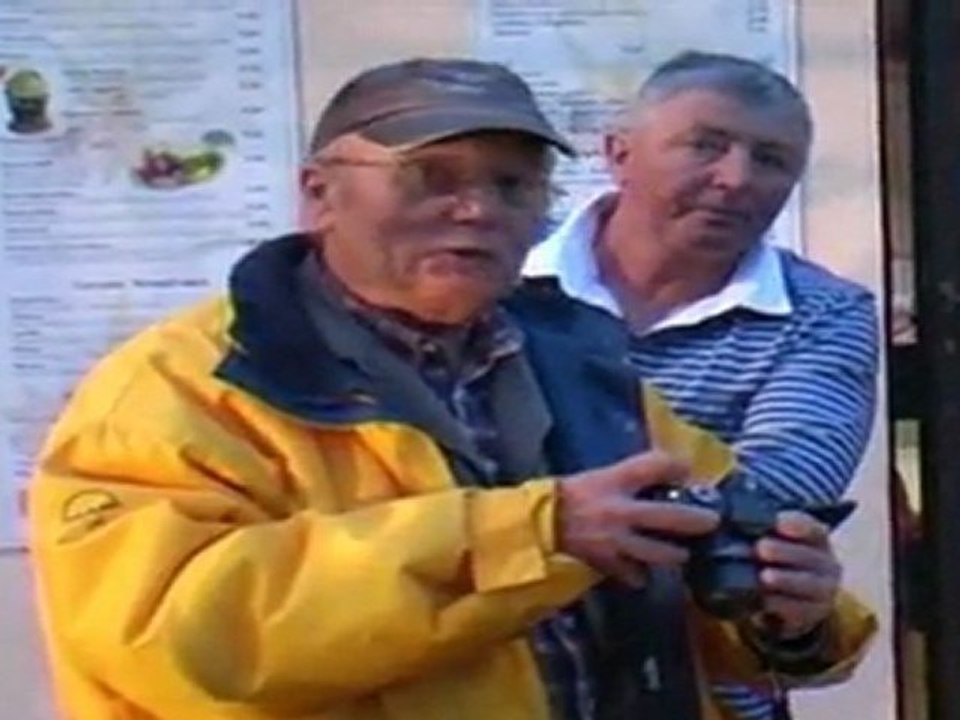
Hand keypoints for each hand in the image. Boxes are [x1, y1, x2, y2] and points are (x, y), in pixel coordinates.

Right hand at [557, 451, 719, 586]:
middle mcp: (621, 510)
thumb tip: (667, 472)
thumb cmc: (567, 495)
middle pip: (672, 515)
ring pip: (660, 552)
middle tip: (712, 522)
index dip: (678, 466)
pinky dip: (640, 574)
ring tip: (682, 553)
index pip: (656, 465)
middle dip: (697, 520)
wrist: (539, 525)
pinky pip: (634, 574)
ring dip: (675, 553)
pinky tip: (643, 572)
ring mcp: (617, 541)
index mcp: (614, 481)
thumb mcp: (599, 476)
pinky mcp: (608, 563)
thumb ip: (630, 475)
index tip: (688, 470)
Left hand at [754, 510, 841, 637]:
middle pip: (809, 556)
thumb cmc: (775, 562)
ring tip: (764, 577)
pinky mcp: (813, 615)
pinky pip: (800, 610)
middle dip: (784, 551)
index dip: (796, 524)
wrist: (788, 600)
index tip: (778, 523)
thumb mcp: (771, 543)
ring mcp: (824, 591)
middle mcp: (826, 564)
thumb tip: (724, 521)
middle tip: (761, 548)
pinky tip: (765, 600)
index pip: (812, 528)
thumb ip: (759, 532)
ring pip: (808, 585)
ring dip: (785, 580)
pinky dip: (782, 605)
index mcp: (816, 540)